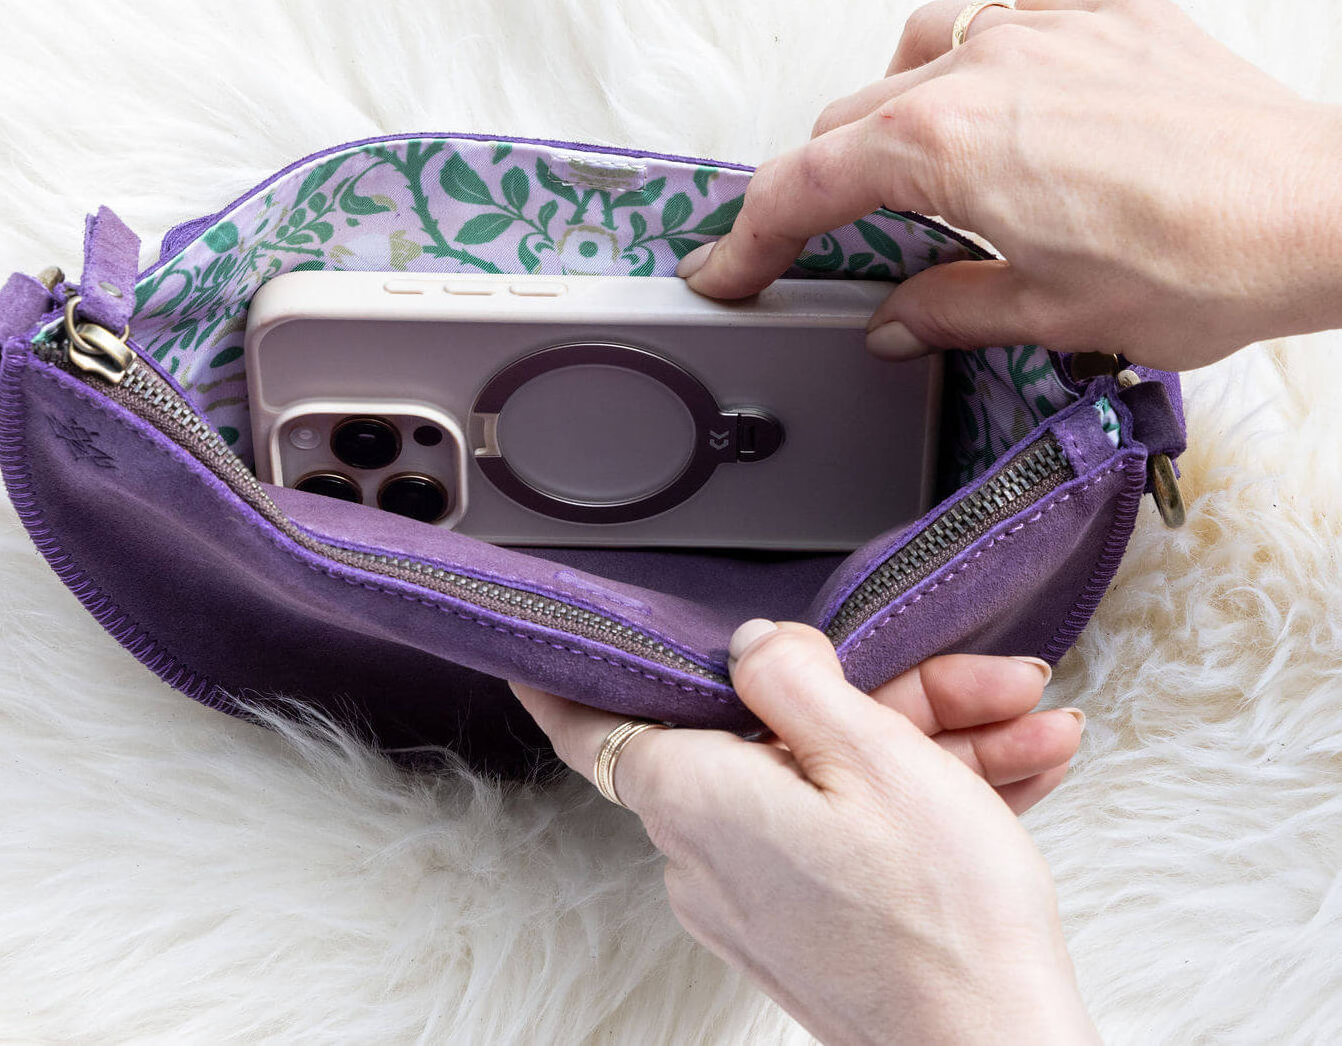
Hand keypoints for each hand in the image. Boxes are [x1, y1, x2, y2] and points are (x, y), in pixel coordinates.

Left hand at [512, 625, 1096, 1044]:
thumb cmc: (942, 920)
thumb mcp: (871, 753)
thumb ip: (791, 679)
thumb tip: (751, 645)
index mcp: (693, 795)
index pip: (590, 720)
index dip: (570, 673)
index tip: (540, 642)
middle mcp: (705, 850)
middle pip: (766, 728)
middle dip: (881, 692)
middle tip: (975, 680)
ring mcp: (757, 894)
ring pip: (829, 775)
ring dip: (930, 741)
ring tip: (1028, 726)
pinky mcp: (807, 926)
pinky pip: (849, 831)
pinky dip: (926, 796)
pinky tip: (1014, 770)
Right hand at [678, 0, 1341, 370]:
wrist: (1328, 212)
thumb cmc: (1203, 264)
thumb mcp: (1050, 317)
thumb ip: (946, 311)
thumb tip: (893, 323)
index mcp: (943, 150)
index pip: (801, 187)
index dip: (749, 239)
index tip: (725, 272)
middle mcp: (980, 71)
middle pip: (849, 119)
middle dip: (819, 186)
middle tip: (816, 242)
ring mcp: (1045, 31)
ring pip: (919, 48)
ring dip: (892, 106)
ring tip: (911, 160)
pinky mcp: (1109, 17)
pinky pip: (1009, 19)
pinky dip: (983, 64)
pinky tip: (1011, 109)